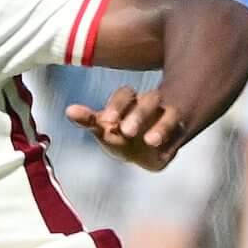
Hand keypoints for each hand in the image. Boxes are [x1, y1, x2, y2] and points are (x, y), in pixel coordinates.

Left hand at [65, 87, 188, 171]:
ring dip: (160, 127)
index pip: (125, 95)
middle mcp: (151, 106)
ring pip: (169, 114)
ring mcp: (168, 118)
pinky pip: (178, 134)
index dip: (118, 105)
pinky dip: (170, 142)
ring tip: (151, 141)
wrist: (150, 151)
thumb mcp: (105, 129)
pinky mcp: (179, 134)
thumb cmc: (122, 135)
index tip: (108, 120)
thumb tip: (68, 110)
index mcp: (130, 102)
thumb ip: (88, 120)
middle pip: (149, 100)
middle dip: (139, 114)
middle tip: (127, 131)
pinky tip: (162, 152)